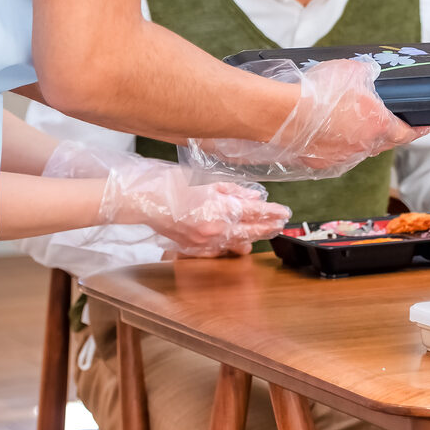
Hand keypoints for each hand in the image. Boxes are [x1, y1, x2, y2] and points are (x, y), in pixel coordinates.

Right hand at [100, 160, 290, 256]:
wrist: (145, 200)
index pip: (255, 212)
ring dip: (252, 238)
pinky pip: (218, 249)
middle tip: (281, 223)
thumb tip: (253, 196)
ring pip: (236, 243)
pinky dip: (230, 244)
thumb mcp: (208, 180)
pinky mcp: (193, 248)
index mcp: (221, 208)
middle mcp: (215, 228)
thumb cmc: (173, 184)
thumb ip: (233, 190)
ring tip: (265, 232)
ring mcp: (204, 241)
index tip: (285, 213)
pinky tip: (238, 242)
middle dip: (268, 227)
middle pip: (250, 231)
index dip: (273, 213)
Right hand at [184, 57, 429, 180]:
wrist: (278, 114)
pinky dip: (331, 140)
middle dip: (384, 127)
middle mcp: (363, 149)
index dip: (423, 126)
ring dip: (355, 134)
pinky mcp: (317, 163)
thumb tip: (368, 77)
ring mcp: (339, 159)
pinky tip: (321, 125)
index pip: (411, 131)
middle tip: (381, 112)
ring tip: (343, 114)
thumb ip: (368, 76)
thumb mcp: (353, 71)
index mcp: (379, 128)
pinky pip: (331, 151)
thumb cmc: (317, 93)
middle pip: (383, 140)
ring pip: (356, 147)